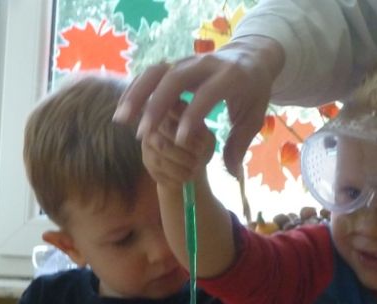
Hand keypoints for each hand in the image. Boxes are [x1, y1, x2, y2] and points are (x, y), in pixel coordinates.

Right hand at [115, 37, 283, 174]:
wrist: (251, 57)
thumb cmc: (252, 92)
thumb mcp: (254, 117)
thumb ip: (240, 144)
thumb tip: (232, 173)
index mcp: (230, 76)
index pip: (207, 95)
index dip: (192, 118)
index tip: (179, 142)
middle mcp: (205, 64)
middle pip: (175, 79)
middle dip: (156, 106)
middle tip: (142, 134)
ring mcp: (187, 61)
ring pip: (156, 72)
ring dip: (137, 95)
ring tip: (122, 120)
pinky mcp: (175, 64)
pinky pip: (150, 73)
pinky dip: (135, 90)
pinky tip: (124, 111)